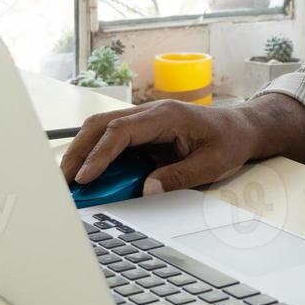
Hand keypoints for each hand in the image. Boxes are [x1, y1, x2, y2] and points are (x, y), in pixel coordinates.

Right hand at [58, 100, 262, 193]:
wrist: (241, 128)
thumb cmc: (229, 141)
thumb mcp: (212, 164)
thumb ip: (179, 177)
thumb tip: (147, 191)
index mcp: (166, 116)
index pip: (121, 131)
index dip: (99, 154)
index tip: (85, 178)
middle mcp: (150, 113)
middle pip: (101, 125)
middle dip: (78, 152)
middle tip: (63, 181)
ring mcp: (145, 120)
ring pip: (101, 129)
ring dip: (81, 152)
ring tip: (67, 181)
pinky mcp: (143, 131)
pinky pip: (112, 139)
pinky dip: (95, 155)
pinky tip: (87, 176)